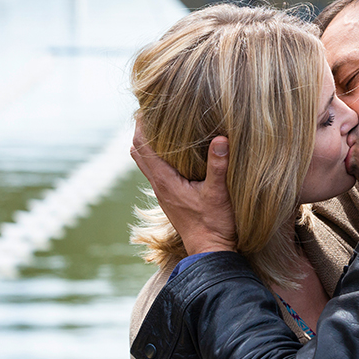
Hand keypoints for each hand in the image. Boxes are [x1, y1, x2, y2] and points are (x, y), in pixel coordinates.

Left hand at [129, 122, 237, 253]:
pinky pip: (156, 170)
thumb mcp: (219, 194)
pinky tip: (175, 150)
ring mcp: (164, 192)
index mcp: (165, 181)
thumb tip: (221, 138)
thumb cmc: (215, 226)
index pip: (142, 147)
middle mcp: (159, 185)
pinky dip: (158, 155)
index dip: (141, 126)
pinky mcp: (171, 197)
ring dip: (148, 143)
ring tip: (161, 125)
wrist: (210, 253)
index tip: (146, 106)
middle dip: (141, 130)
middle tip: (152, 110)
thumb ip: (218, 166)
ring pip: (145, 162)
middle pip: (138, 152)